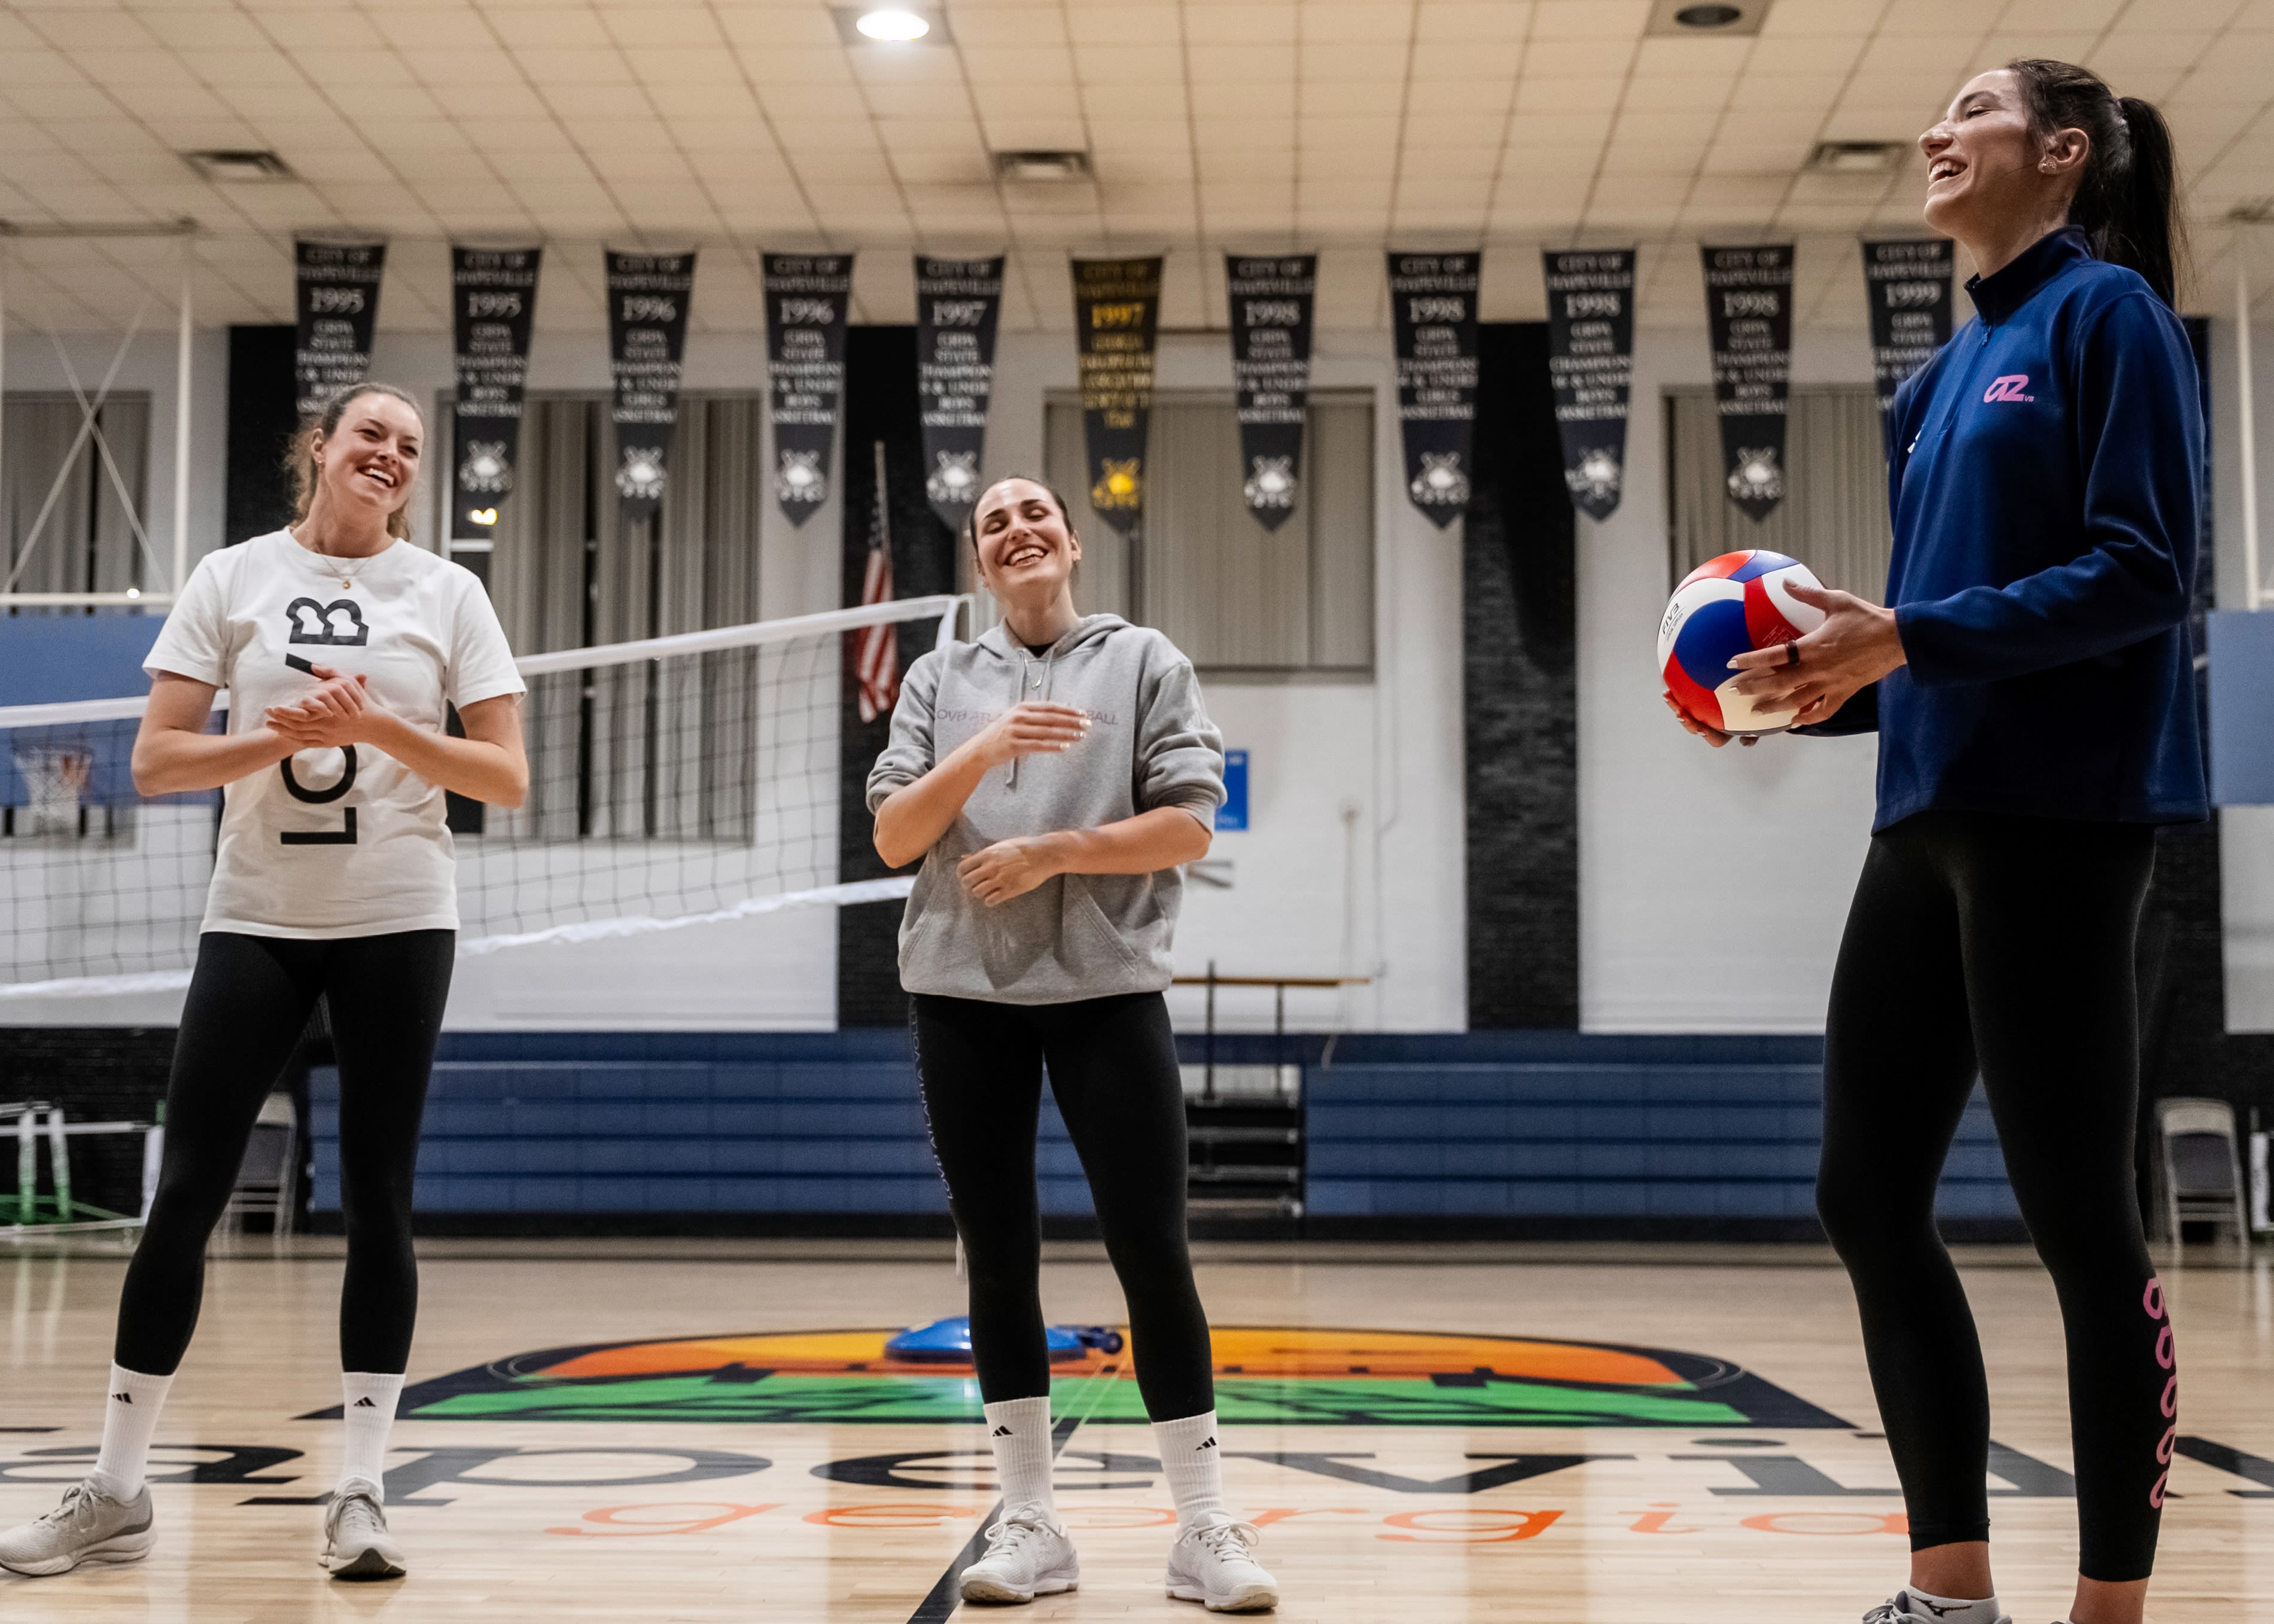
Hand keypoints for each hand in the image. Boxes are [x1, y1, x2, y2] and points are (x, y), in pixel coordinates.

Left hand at [266, 666, 379, 749]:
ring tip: (269, 725)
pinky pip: (308, 742)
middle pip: (297, 726)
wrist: (375, 724)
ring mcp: (327, 736)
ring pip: (300, 735)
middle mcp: (326, 726)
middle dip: (280, 721)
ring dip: (283, 731)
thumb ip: (330, 673)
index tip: (273, 707)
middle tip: (266, 715)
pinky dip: (295, 739)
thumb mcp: (348, 682)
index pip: (302, 713)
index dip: (285, 712)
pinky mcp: (329, 743)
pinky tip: (284, 734)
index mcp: (329, 711)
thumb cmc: (361, 701)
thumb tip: (313, 666)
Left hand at [958, 834, 1065, 906]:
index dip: (961, 874)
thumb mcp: (1001, 846)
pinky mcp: (1010, 890)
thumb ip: (983, 853)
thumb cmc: (1023, 847)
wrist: (1043, 855)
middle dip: (968, 885)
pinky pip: (990, 901)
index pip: (962, 868)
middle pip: (967, 882)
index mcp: (987, 855)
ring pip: (977, 893)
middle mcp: (990, 868)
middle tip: (975, 885)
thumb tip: (965, 856)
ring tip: (987, 890)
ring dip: (980, 893)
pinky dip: (990, 901)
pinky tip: (995, 896)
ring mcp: (1000, 880)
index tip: (966, 877)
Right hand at [973, 702, 1088, 768]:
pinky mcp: (1014, 745)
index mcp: (1022, 708)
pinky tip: (1065, 747)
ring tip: (1081, 737)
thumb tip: (1062, 715)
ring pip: (1047, 732)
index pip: (1050, 707)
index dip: (1068, 710)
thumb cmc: (1003, 734)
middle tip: (1087, 725)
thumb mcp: (1016, 719)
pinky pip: (1038, 746)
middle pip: (1051, 718)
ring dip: (1066, 734)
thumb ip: (1035, 716)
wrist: (980, 749)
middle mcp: (1019, 716)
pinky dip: (1053, 746)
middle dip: (1071, 721)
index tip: (1083, 713)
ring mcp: (1016, 731)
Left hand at [1664, 689, 1755, 747]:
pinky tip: (1671, 682)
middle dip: (1686, 720)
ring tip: (1667, 695)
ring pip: (1687, 712)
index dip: (1707, 734)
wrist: (1760, 694)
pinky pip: (1687, 697)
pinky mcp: (1699, 699)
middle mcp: (1713, 724)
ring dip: (1676, 705)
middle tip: (1679, 712)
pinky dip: (1679, 692)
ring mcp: (1705, 712)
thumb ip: (1754, 733)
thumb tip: (1745, 743)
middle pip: (1695, 726)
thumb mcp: (1760, 723)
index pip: (1715, 738)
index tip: (1702, 729)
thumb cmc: (1759, 711)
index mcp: (1726, 732)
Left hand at [1725, 582, 1905, 727]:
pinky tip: (1795, 721)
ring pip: (1797, 701)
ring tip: (1756, 712)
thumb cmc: (1866, 617)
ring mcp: (1831, 683)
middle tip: (1734, 690)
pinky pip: (1824, 711)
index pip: (1774, 656)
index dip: (1751, 661)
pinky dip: (1808, 718)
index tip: (1732, 662)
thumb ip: (1808, 594)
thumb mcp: (1837, 600)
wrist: (1898, 638)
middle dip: (1753, 687)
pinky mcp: (1845, 692)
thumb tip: (1786, 582)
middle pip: (1778, 683)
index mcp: (1813, 646)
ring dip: (1774, 707)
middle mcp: (1818, 669)